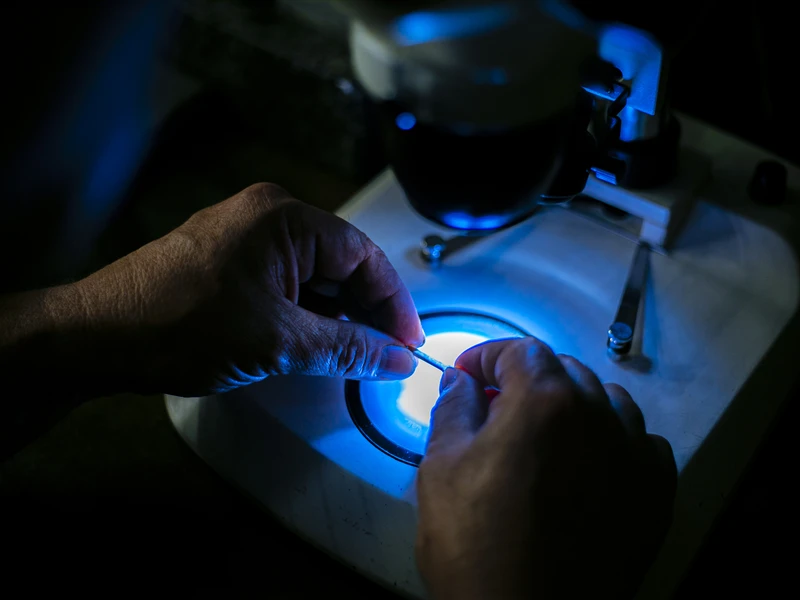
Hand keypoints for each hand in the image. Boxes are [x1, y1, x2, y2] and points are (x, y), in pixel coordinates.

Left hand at [72, 183, 423, 395]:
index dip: (393, 302)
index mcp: (285, 218)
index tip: (408, 340)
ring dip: (336, 314)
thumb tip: (396, 357)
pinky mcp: (228, 259)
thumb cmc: (178, 325)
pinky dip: (306, 313)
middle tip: (386, 352)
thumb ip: (347, 348)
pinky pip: (286, 282)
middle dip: (366, 310)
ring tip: (354, 355)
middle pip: (341, 262)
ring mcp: (245, 236)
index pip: (363, 256)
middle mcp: (267, 216)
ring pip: (313, 275)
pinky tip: (316, 343)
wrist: (97, 337)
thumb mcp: (279, 343)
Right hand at [415, 338, 675, 599]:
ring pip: (606, 401)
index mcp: (544, 401)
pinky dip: (614, 440)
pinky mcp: (654, 494)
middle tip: (494, 408)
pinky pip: (641, 443)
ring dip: (573, 404)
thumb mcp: (442, 468)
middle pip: (564, 370)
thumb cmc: (477, 546)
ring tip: (545, 434)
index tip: (467, 376)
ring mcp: (633, 455)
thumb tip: (460, 381)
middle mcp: (599, 416)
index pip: (519, 350)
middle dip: (525, 379)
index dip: (486, 356)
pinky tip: (590, 463)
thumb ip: (453, 408)